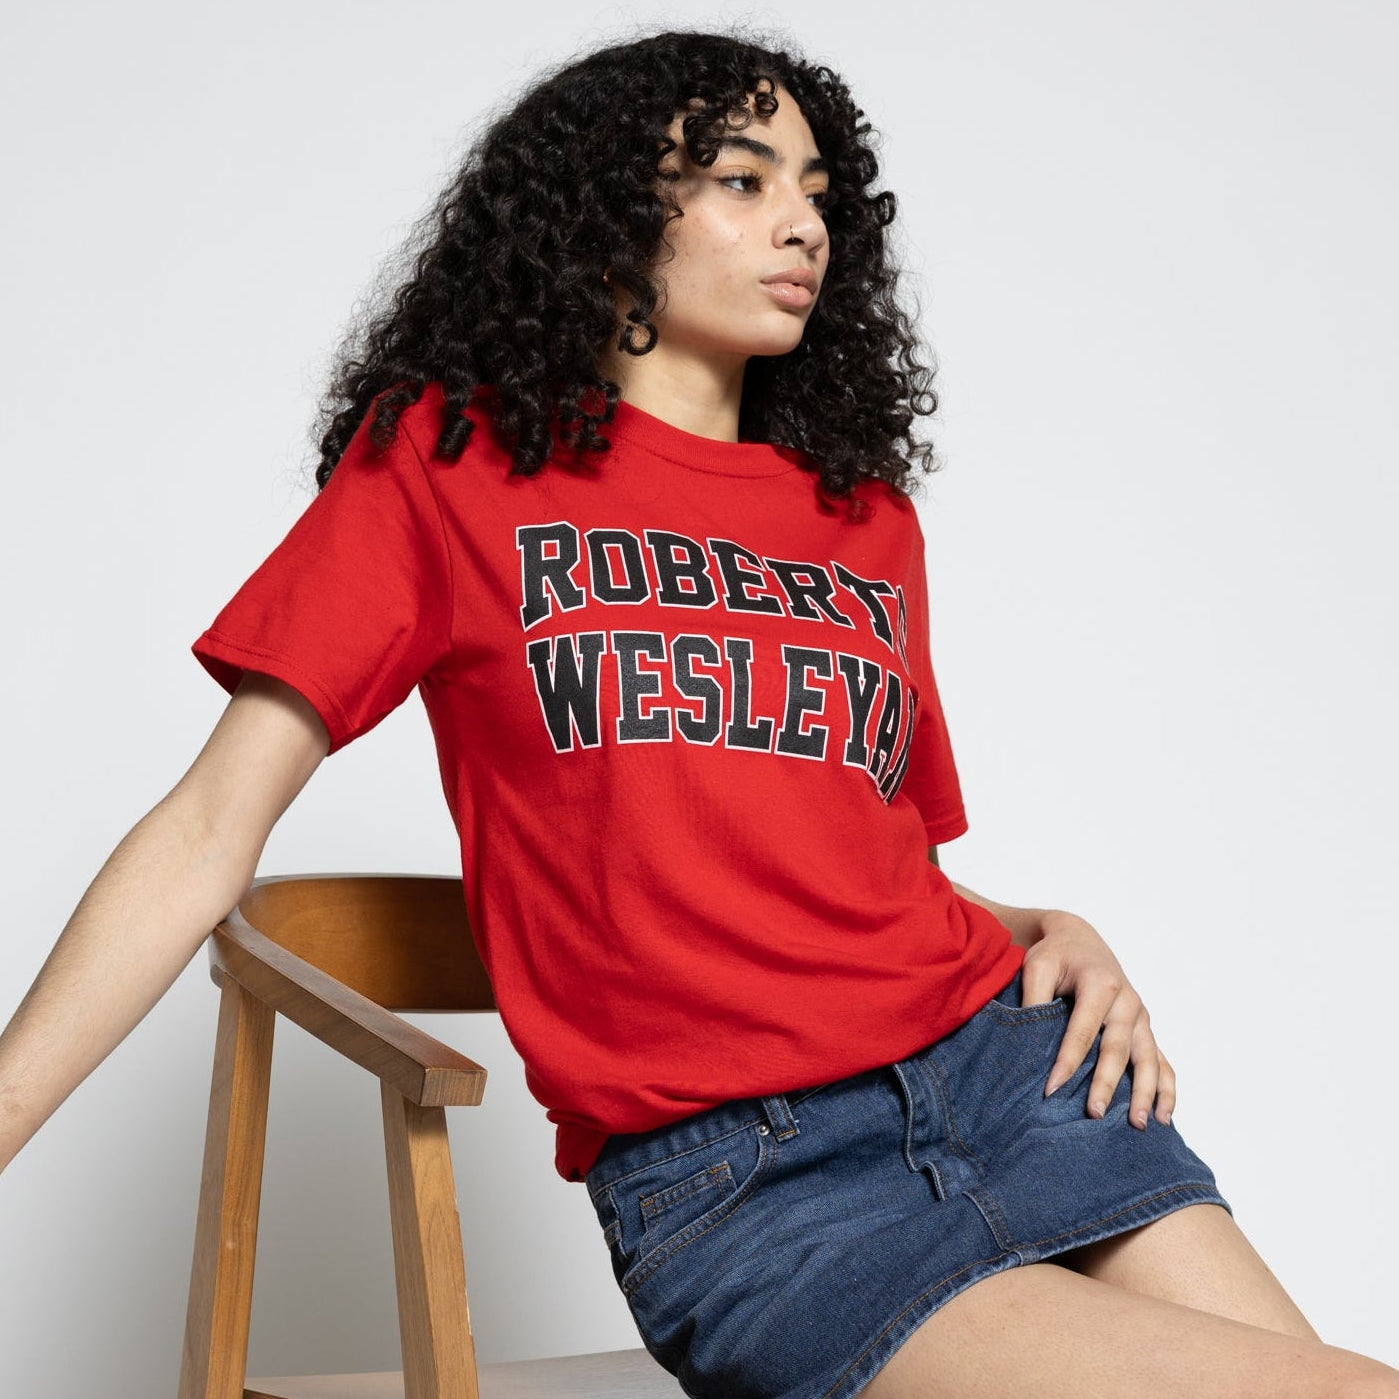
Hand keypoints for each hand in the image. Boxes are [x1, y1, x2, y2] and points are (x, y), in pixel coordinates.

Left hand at [1021, 909, 1174, 1130]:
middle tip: (1094, 1115)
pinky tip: (1162, 1115)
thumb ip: (1033, 998)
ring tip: (1138, 1124)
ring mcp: (1140, 1017)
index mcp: (1101, 984)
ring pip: (1148, 1059)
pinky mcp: (1145, 1028)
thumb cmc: (1056, 955)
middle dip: (1106, 1084)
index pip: (1082, 1031)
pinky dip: (1165, 1088)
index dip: (1066, 1062)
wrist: (1080, 940)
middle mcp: (1127, 1002)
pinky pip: (1162, 1061)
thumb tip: (1028, 1041)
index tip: (1050, 1090)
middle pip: (1118, 1049)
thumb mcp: (1037, 966)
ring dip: (1145, 1092)